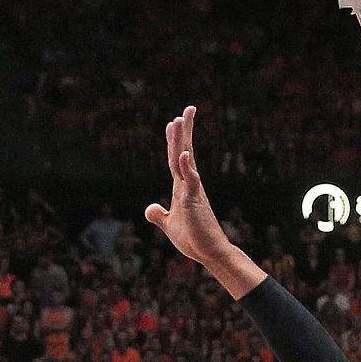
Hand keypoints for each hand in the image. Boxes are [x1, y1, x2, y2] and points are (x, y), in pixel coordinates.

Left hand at [145, 106, 233, 266]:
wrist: (209, 253)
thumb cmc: (194, 239)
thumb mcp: (169, 225)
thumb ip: (158, 215)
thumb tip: (150, 208)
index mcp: (181, 188)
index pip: (176, 159)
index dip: (175, 141)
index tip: (174, 121)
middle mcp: (188, 185)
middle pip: (183, 152)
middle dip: (184, 131)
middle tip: (187, 109)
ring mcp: (192, 191)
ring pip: (185, 161)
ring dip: (182, 140)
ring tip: (181, 119)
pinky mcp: (195, 201)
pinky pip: (191, 181)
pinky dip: (187, 167)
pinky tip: (184, 153)